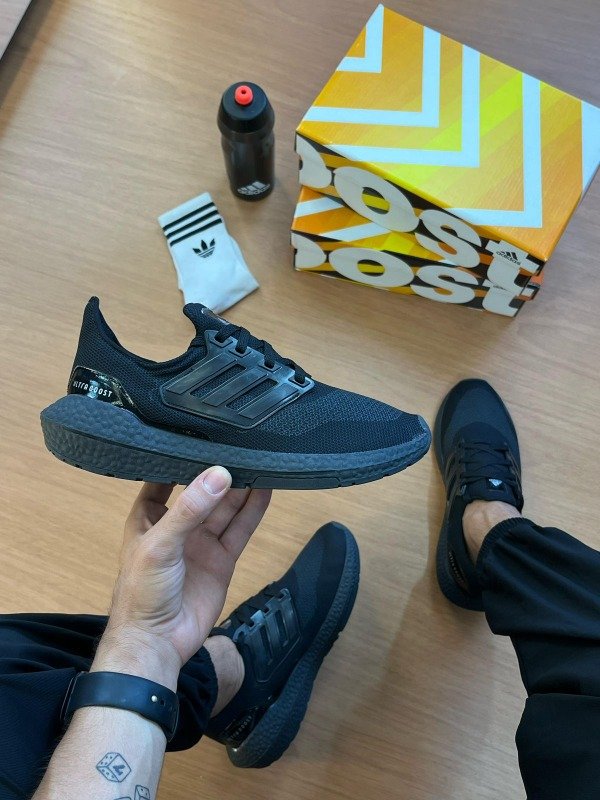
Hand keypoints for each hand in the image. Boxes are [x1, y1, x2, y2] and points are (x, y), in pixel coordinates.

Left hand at [94, 467, 270, 687]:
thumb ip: (189, 510)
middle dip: (219, 472)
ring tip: (259, 461)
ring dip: (241, 488)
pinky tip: (265, 490)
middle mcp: (176, 527)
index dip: (178, 460)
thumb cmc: (141, 595)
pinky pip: (240, 530)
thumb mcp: (160, 544)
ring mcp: (200, 543)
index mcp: (148, 518)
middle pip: (202, 492)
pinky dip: (253, 511)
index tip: (199, 436)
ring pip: (225, 509)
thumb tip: (216, 475)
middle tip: (241, 447)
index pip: (162, 479)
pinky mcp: (221, 560)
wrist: (157, 643)